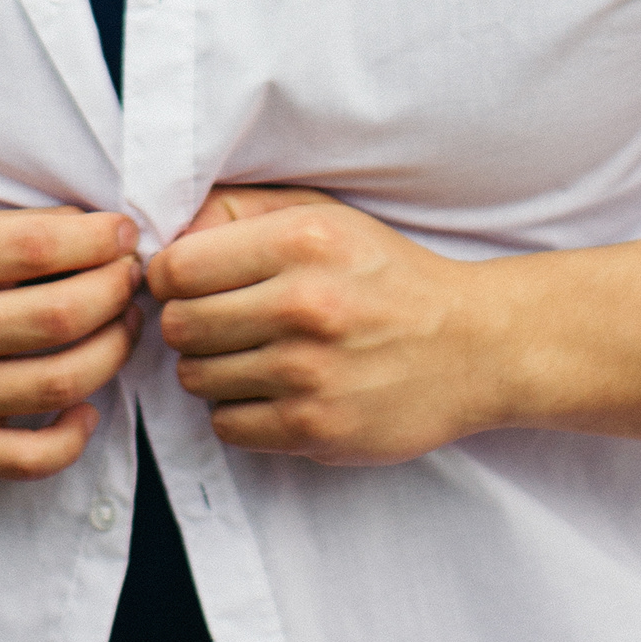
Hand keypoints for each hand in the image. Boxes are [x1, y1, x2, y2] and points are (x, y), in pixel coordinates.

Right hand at [0, 206, 141, 478]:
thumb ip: (5, 236)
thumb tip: (93, 233)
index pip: (34, 247)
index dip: (95, 239)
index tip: (122, 233)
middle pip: (58, 315)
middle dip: (114, 291)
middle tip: (130, 278)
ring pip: (57, 382)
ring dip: (112, 350)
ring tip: (124, 325)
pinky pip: (30, 458)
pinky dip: (73, 434)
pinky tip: (87, 404)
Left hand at [146, 187, 484, 463]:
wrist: (472, 346)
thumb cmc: (385, 274)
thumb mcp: (322, 214)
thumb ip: (241, 211)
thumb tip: (168, 233)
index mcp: (300, 241)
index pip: (178, 267)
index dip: (170, 277)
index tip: (188, 283)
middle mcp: (303, 305)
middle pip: (180, 325)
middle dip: (188, 322)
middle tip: (219, 321)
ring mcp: (309, 374)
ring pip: (196, 378)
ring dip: (212, 368)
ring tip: (249, 354)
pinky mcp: (317, 430)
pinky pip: (226, 426)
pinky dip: (237, 411)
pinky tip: (270, 389)